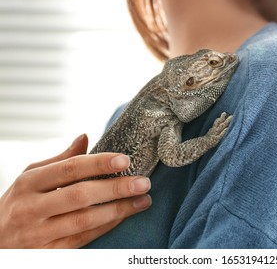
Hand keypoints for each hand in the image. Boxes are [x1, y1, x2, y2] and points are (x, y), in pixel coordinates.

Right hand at [0, 134, 151, 247]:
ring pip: (85, 220)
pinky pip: (84, 239)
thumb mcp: (31, 177)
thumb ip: (60, 160)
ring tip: (143, 200)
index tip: (125, 160)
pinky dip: (108, 226)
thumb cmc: (20, 203)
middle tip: (143, 182)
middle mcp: (31, 208)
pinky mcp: (49, 253)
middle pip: (79, 195)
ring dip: (119, 210)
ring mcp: (39, 234)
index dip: (98, 163)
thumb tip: (85, 136)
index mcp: (28, 183)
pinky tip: (125, 215)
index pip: (68, 169)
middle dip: (115, 188)